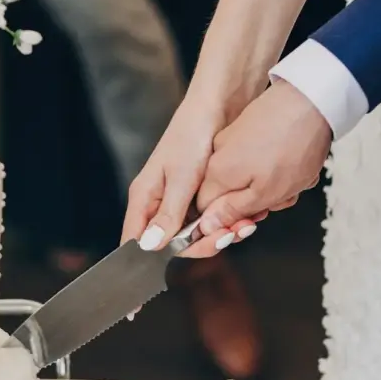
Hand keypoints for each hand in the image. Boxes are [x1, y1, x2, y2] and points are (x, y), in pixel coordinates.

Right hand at [121, 96, 262, 257]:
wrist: (220, 105)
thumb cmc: (193, 133)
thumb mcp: (181, 177)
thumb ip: (167, 213)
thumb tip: (148, 246)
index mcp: (144, 198)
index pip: (135, 242)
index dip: (147, 261)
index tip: (163, 275)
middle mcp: (159, 204)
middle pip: (171, 245)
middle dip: (201, 245)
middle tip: (226, 236)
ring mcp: (180, 202)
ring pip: (194, 236)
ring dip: (219, 235)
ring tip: (243, 225)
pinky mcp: (201, 198)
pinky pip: (210, 223)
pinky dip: (227, 224)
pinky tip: (245, 218)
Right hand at [189, 80, 331, 256]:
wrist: (313, 98)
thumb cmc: (292, 146)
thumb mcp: (264, 193)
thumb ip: (232, 212)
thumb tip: (207, 226)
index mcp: (216, 175)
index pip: (205, 211)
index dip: (227, 222)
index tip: (250, 223)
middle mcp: (218, 157)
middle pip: (229, 196)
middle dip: (256, 204)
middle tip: (280, 199)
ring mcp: (234, 140)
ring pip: (249, 180)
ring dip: (274, 186)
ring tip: (297, 180)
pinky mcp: (251, 129)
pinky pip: (259, 161)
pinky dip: (279, 167)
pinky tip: (298, 164)